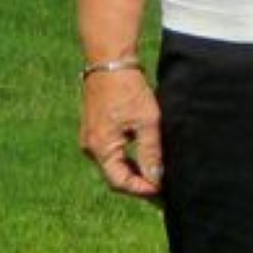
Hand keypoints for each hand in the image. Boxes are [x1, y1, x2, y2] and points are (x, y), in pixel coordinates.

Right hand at [80, 67, 163, 201]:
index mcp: (100, 148)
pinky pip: (111, 152)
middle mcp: (90, 147)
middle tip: (162, 188)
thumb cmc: (128, 89)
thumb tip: (157, 179)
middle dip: (138, 183)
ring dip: (134, 171)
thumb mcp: (147, 121)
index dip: (141, 189)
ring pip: (113, 164)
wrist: (110, 61)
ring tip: (156, 175)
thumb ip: (151, 152)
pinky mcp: (96, 129)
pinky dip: (127, 158)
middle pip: (115, 175)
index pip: (120, 182)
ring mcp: (91, 138)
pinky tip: (144, 157)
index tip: (161, 191)